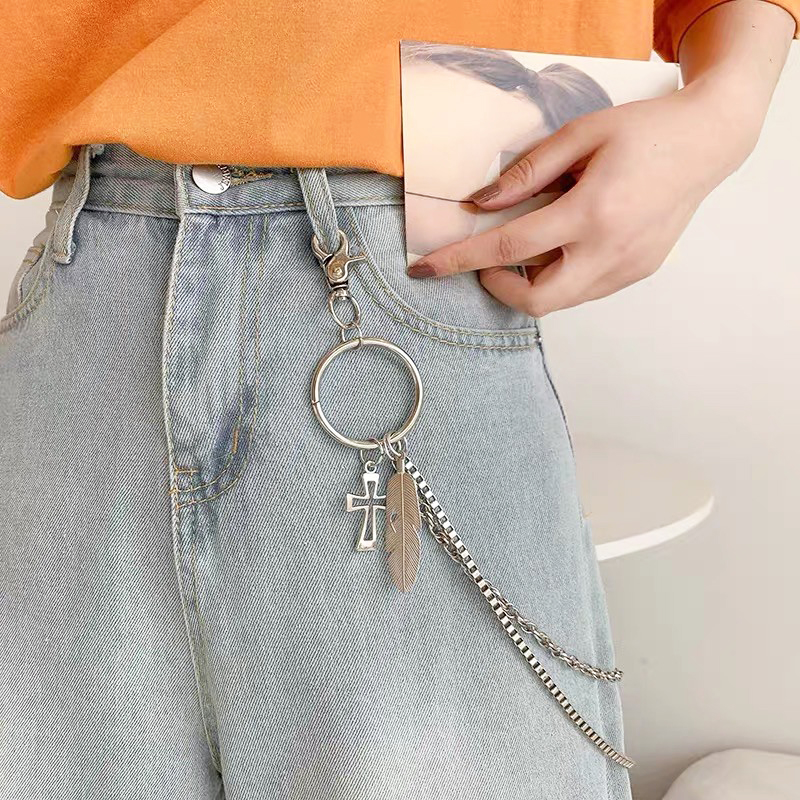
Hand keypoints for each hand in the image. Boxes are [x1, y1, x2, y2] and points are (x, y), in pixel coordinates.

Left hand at [406, 0, 795, 316]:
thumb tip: (479, 204)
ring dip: (531, 281)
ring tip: (532, 240)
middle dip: (499, 289)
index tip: (424, 269)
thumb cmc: (644, 131)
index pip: (508, 248)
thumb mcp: (580, 135)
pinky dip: (560, 275)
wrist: (707, 144)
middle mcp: (610, 252)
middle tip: (487, 260)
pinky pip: (584, 289)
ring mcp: (627, 269)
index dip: (459, 261)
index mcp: (592, 212)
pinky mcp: (637, 273)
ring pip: (561, 300)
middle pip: (536, 302)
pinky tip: (565, 242)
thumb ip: (526, 172)